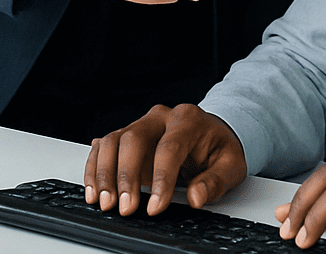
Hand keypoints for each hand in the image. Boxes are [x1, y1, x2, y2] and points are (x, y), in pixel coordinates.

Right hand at [84, 104, 246, 215]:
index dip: (161, 179)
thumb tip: (196, 197)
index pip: (170, 147)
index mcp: (188, 120)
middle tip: (124, 208)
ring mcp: (142, 124)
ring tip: (105, 203)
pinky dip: (94, 168)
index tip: (155, 207)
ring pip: (113, 140)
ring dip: (104, 172)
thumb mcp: (230, 166)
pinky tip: (94, 190)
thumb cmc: (219, 149)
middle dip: (126, 175)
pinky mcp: (127, 136)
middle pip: (134, 137)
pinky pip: (103, 146)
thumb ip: (214, 182)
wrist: (212, 133)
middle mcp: (161, 117)